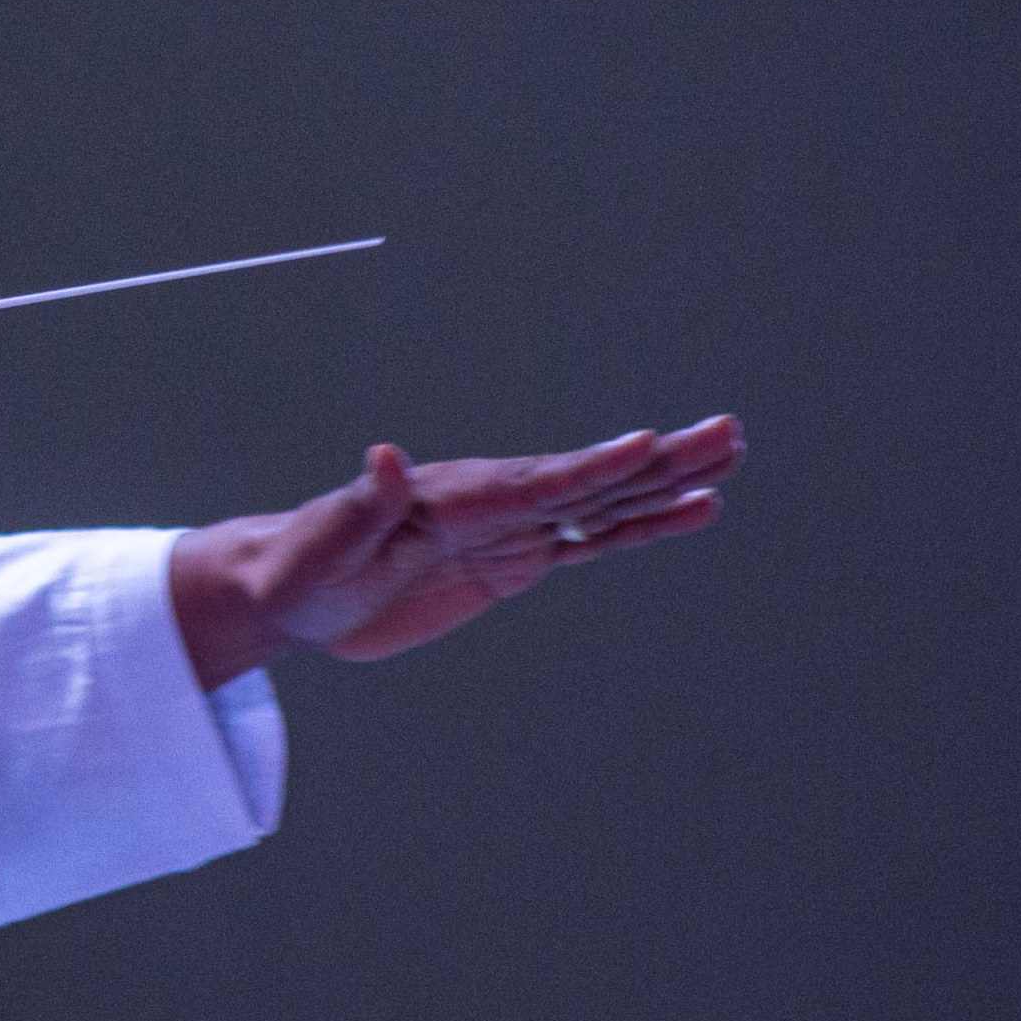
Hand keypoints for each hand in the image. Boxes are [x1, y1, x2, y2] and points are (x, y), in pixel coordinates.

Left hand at [168, 416, 741, 688]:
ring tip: (728, 460)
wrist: (292, 588)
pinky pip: (588, 541)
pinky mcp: (512, 561)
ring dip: (666, 485)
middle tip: (726, 432)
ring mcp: (510, 530)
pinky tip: (687, 514)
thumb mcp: (324, 544)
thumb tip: (382, 456)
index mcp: (455, 498)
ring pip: (603, 505)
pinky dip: (639, 528)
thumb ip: (361, 505)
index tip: (646, 445)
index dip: (590, 468)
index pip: (535, 483)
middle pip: (590, 480)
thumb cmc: (301, 564)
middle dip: (660, 461)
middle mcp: (493, 504)